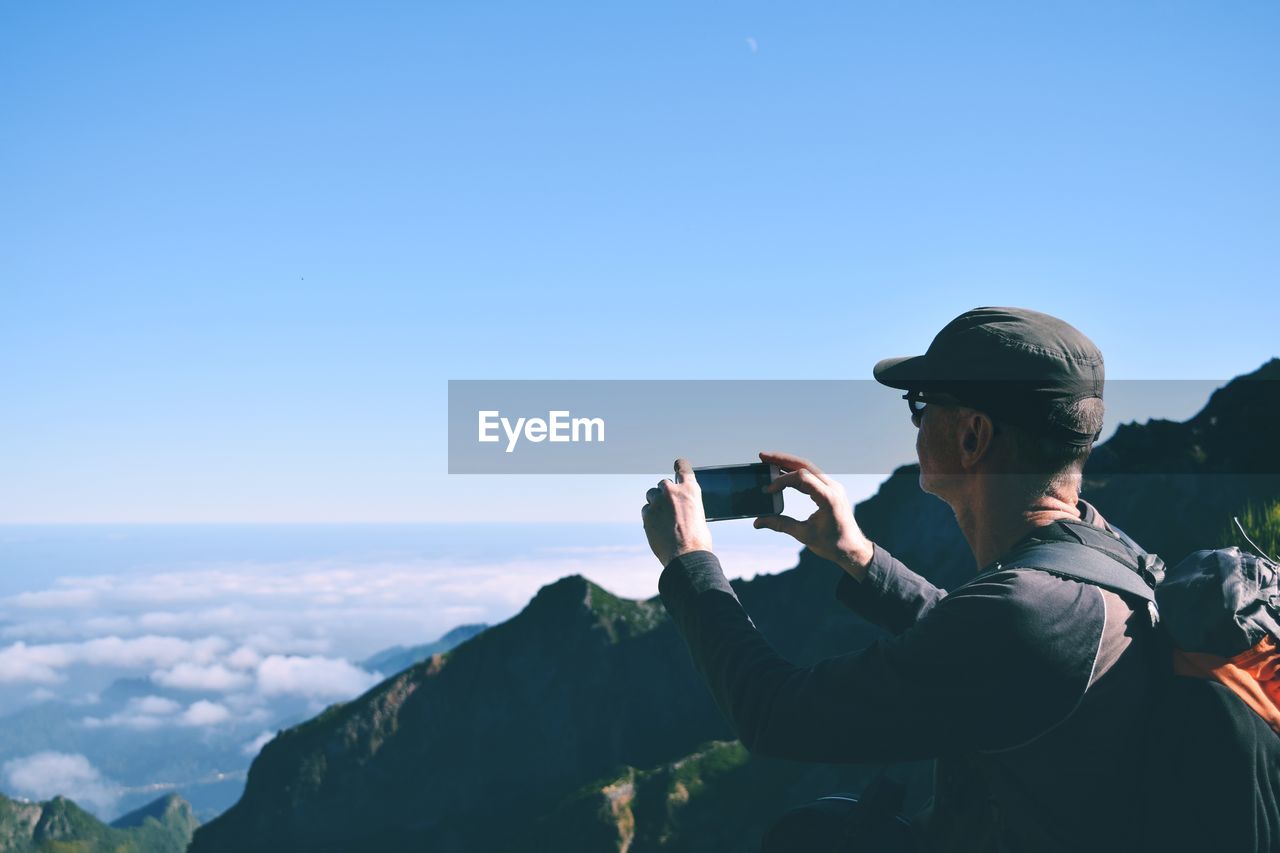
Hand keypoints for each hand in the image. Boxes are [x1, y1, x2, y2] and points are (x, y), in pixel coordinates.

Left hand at [642, 458, 713, 566]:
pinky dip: (650, 517)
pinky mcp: (647, 514)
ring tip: (663, 520)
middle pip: (662, 484)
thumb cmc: (698, 540)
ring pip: (651, 496)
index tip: (676, 464)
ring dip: (655, 504)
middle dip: (664, 493)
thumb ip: (686, 505)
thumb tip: (678, 507)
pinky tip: (658, 529)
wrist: (686, 556)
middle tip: (669, 508)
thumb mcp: (699, 515)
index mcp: (691, 489)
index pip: (682, 467)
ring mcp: (658, 502)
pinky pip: (646, 510)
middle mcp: (673, 491)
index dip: (679, 465)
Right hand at [753, 451, 874, 579]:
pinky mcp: (830, 490)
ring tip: (769, 462)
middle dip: (782, 459)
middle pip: (804, 465)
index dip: (782, 480)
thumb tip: (758, 522)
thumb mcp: (805, 535)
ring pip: (808, 467)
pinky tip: (782, 473)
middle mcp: (832, 488)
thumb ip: (781, 525)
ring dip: (788, 463)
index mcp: (828, 498)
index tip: (768, 490)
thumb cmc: (833, 544)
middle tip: (762, 456)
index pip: (802, 478)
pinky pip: (811, 475)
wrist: (853, 549)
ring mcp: (832, 487)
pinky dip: (795, 472)